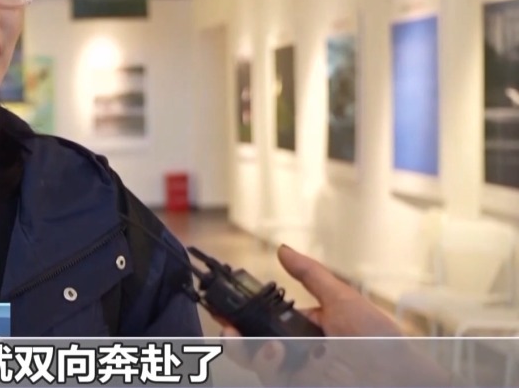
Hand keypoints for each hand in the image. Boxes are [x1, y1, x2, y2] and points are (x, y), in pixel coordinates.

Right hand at [217, 245, 454, 386]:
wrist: (399, 377)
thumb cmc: (381, 341)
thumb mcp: (342, 298)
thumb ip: (309, 275)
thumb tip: (283, 250)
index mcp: (306, 329)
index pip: (265, 323)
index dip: (242, 316)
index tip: (224, 307)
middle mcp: (300, 354)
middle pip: (253, 348)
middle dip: (233, 338)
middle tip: (227, 329)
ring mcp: (299, 373)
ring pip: (258, 366)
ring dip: (247, 352)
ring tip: (253, 342)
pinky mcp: (300, 386)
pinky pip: (273, 379)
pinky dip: (267, 366)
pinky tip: (273, 353)